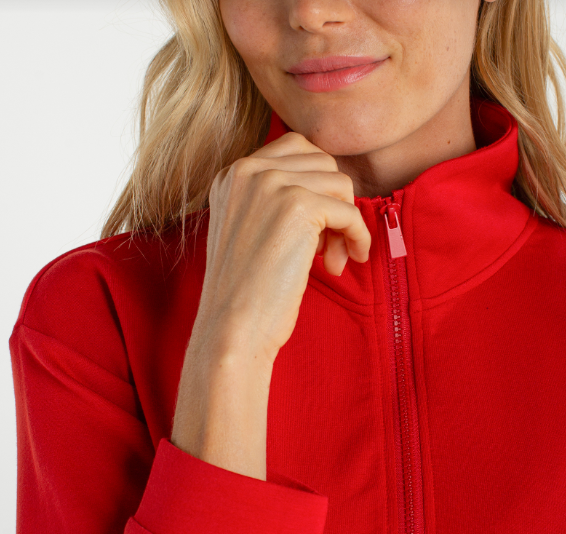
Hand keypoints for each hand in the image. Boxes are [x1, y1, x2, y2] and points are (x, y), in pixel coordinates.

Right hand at [194, 129, 370, 366]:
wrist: (232, 329)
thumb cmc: (244, 293)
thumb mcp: (250, 231)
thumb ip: (277, 201)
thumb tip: (335, 187)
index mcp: (231, 174)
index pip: (296, 150)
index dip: (318, 186)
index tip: (319, 226)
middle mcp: (247, 170)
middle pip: (322, 162)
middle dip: (334, 202)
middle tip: (330, 247)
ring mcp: (272, 184)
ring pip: (340, 184)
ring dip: (346, 223)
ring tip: (333, 260)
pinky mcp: (298, 206)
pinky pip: (349, 211)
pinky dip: (358, 236)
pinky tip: (351, 259)